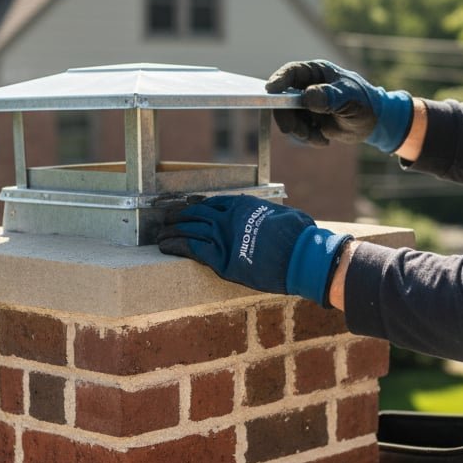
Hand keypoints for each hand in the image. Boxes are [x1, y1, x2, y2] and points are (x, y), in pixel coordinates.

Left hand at [156, 194, 349, 305]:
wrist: (302, 256)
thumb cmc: (300, 237)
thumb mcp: (282, 215)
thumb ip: (266, 215)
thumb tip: (268, 218)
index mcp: (243, 206)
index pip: (212, 203)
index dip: (196, 205)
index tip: (186, 206)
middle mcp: (229, 218)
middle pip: (196, 214)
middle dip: (178, 216)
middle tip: (165, 219)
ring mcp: (224, 237)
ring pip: (189, 229)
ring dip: (172, 231)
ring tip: (160, 235)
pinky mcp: (222, 258)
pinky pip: (192, 249)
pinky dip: (176, 246)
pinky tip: (165, 246)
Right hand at [266, 60, 412, 152]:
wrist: (373, 123)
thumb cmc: (365, 103)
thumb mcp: (349, 99)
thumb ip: (330, 96)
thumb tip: (308, 96)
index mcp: (317, 72)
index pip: (292, 72)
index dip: (279, 80)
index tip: (270, 91)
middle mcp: (307, 86)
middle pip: (283, 98)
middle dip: (286, 116)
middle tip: (292, 130)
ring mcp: (305, 104)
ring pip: (288, 117)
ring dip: (299, 131)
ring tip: (318, 138)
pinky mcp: (307, 120)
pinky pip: (298, 130)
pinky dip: (308, 138)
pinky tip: (324, 140)